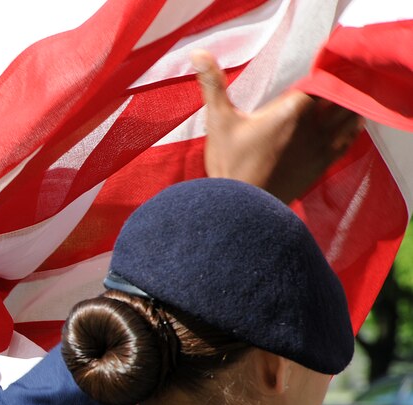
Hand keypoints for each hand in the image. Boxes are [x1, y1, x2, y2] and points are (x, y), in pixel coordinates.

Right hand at [192, 49, 363, 202]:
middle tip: (317, 92)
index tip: (303, 81)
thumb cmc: (231, 164)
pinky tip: (346, 126)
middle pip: (337, 97)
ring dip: (343, 108)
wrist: (242, 208)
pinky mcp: (322, 165)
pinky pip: (348, 141)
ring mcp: (321, 147)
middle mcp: (313, 126)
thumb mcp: (218, 121)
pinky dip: (350, 130)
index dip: (314, 78)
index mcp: (291, 109)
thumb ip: (213, 85)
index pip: (317, 82)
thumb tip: (198, 53)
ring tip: (332, 105)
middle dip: (331, 91)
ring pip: (347, 117)